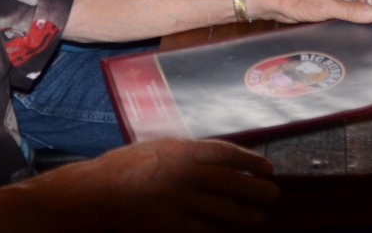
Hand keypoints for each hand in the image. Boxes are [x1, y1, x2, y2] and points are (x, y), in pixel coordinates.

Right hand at [49, 138, 278, 231]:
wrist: (98, 192)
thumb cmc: (125, 166)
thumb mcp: (159, 148)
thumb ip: (187, 153)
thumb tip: (215, 159)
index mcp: (184, 151)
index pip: (228, 155)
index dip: (252, 162)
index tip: (267, 168)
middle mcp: (187, 175)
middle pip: (232, 183)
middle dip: (256, 189)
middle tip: (273, 194)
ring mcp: (180, 202)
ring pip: (223, 209)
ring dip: (244, 213)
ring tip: (258, 215)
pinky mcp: (171, 225)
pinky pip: (203, 229)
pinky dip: (219, 230)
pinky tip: (228, 232)